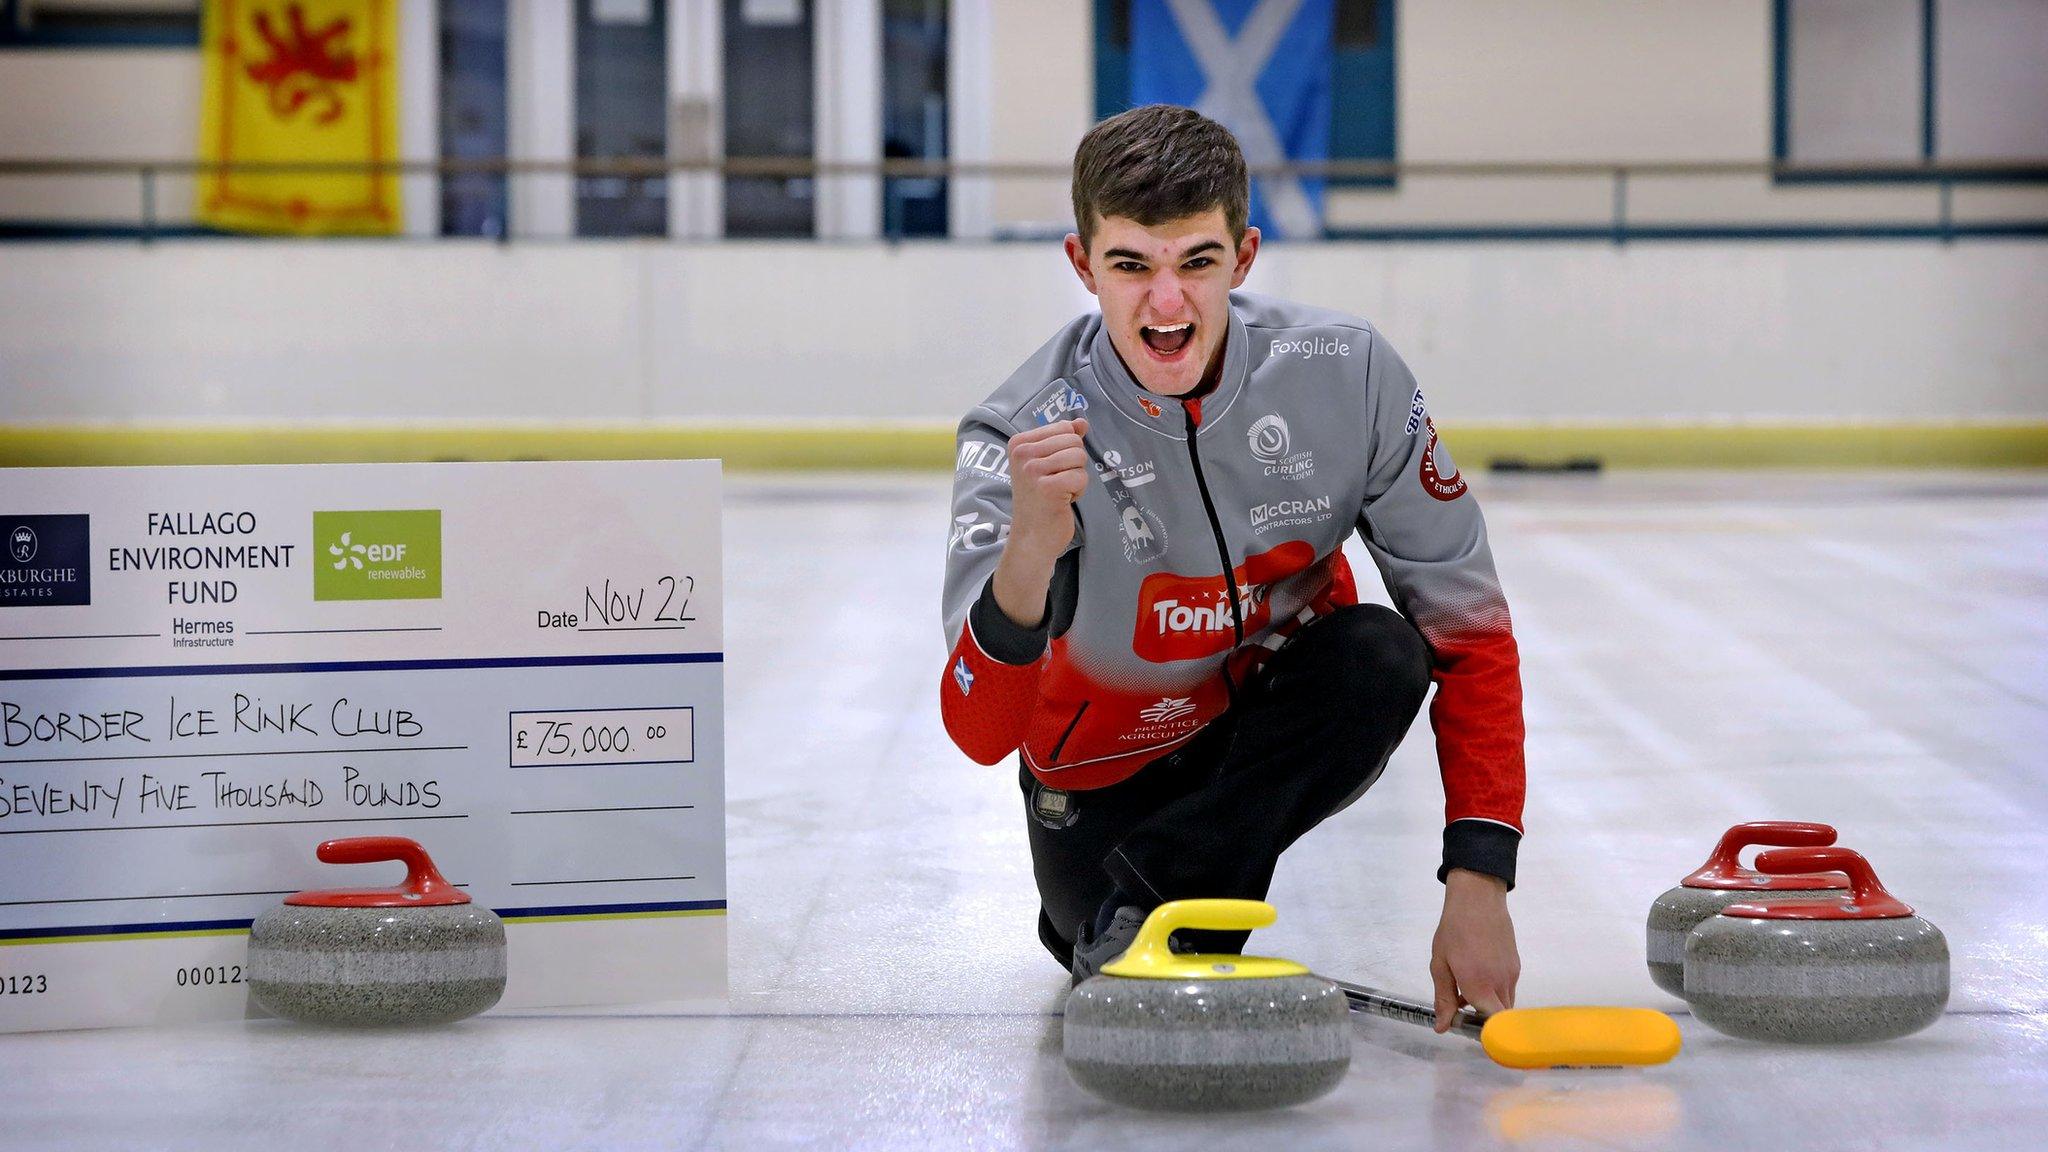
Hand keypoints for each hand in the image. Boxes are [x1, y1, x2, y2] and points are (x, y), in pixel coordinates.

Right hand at [990, 419, 1088, 627]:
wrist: (1032, 537)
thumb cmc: (1041, 500)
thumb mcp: (1049, 464)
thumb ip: (1064, 439)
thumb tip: (1082, 422)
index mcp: (1019, 443)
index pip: (1064, 428)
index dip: (1067, 450)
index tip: (1052, 470)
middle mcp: (1022, 454)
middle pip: (1074, 442)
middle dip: (1075, 464)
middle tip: (1057, 482)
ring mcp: (1032, 470)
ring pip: (1079, 458)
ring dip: (1077, 478)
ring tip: (1060, 492)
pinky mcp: (1047, 487)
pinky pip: (1081, 476)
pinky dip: (1078, 490)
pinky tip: (1063, 501)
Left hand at [1428, 868, 1519, 1031]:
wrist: (1478, 899)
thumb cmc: (1454, 930)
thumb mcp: (1440, 964)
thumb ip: (1443, 998)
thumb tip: (1442, 1027)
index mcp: (1479, 985)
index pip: (1492, 1024)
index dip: (1484, 1034)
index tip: (1469, 1032)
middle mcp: (1501, 983)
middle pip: (1501, 1018)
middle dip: (1485, 1022)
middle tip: (1464, 1013)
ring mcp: (1512, 974)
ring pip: (1506, 1003)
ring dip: (1489, 1006)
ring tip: (1466, 992)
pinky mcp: (1516, 965)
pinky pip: (1508, 988)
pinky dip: (1495, 991)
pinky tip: (1478, 977)